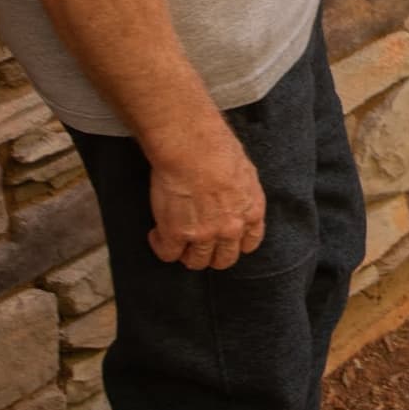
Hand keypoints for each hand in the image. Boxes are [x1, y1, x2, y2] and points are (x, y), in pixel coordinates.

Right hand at [147, 122, 266, 270]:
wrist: (192, 148)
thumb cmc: (217, 149)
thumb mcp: (244, 171)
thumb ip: (241, 192)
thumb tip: (234, 195)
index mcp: (251, 212)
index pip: (248, 243)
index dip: (234, 244)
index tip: (224, 241)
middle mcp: (231, 229)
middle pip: (224, 258)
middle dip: (211, 255)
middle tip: (198, 246)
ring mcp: (204, 235)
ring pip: (196, 262)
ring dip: (186, 254)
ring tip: (176, 241)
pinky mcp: (176, 234)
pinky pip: (169, 254)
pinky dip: (161, 247)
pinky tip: (157, 235)